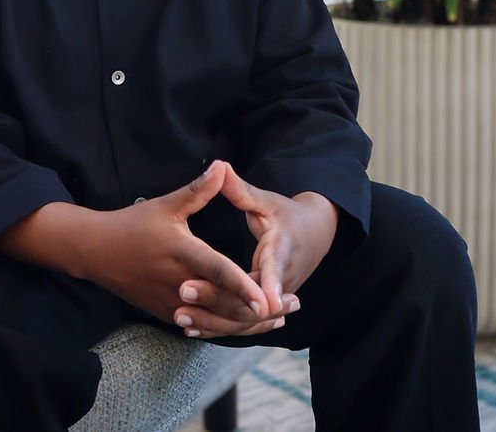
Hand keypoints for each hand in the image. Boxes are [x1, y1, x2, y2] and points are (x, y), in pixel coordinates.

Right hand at [81, 161, 280, 332]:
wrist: (97, 251)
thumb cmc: (133, 224)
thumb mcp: (167, 205)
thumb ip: (198, 190)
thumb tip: (221, 166)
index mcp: (180, 252)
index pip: (217, 272)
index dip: (243, 287)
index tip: (268, 300)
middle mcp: (177, 282)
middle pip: (224, 303)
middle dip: (260, 309)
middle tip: (292, 306)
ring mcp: (172, 302)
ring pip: (215, 320)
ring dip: (248, 322)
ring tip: (278, 319)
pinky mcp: (167, 312)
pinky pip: (202, 325)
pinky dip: (227, 326)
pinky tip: (247, 324)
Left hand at [173, 163, 337, 338]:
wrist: (315, 234)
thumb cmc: (287, 214)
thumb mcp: (267, 201)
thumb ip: (241, 190)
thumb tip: (220, 166)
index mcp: (282, 250)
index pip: (273, 269)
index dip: (265, 285)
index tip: (257, 300)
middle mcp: (281, 280)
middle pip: (251, 300)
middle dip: (218, 298)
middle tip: (184, 291)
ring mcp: (274, 298)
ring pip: (245, 318)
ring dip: (214, 320)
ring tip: (181, 318)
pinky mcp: (264, 307)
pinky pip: (241, 322)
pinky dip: (219, 326)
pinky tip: (192, 328)